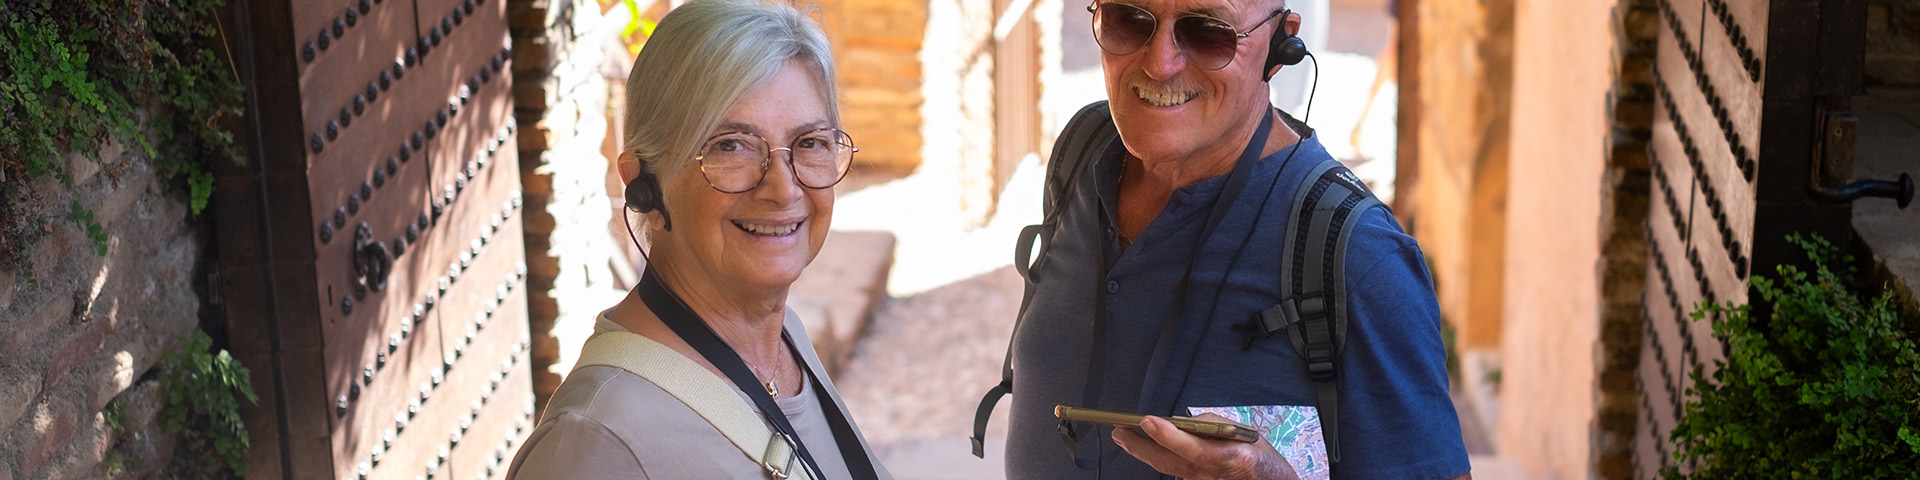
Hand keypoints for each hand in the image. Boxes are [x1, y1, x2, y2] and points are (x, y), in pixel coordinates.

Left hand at [1111, 414, 1300, 479]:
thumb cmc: (1262, 463)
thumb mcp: (1245, 435)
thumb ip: (1214, 425)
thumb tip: (1184, 422)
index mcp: (1229, 458)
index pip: (1191, 448)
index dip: (1167, 435)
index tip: (1147, 421)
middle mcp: (1211, 476)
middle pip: (1168, 462)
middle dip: (1139, 446)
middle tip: (1120, 432)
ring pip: (1167, 468)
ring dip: (1146, 452)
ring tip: (1127, 437)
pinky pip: (1176, 474)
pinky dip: (1165, 461)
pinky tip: (1150, 449)